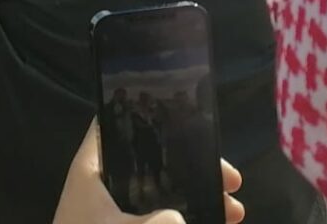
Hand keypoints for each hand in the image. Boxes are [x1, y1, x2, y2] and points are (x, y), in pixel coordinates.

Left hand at [53, 123, 243, 223]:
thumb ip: (158, 222)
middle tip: (230, 181)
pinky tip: (217, 222)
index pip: (112, 122)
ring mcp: (115, 211)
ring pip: (163, 194)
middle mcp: (104, 184)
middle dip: (194, 169)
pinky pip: (162, 218)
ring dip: (199, 200)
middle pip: (153, 161)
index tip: (189, 120)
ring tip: (235, 212)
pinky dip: (186, 220)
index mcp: (92, 168)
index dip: (144, 114)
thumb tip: (180, 219)